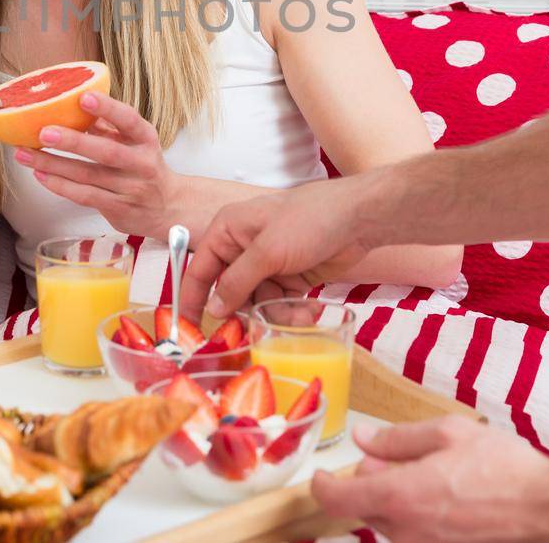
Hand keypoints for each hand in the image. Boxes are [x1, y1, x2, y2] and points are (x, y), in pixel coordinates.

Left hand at [13, 92, 188, 238]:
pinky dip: (60, 186)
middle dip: (73, 142)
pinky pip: (84, 196)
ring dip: (54, 165)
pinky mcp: (117, 208)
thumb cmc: (144, 166)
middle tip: (44, 132)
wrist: (169, 207)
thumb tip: (74, 104)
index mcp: (145, 139)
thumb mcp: (135, 141)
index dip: (108, 108)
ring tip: (26, 153)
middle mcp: (140, 163)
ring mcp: (129, 188)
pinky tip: (40, 175)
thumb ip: (109, 124)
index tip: (84, 97)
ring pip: (87, 176)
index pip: (129, 120)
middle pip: (106, 152)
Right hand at [179, 177, 366, 319]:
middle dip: (250, 311)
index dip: (193, 299)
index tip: (190, 328)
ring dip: (278, 313)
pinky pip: (280, 304)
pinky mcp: (290, 277)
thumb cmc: (309, 220)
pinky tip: (311, 308)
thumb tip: (213, 309)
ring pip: (258, 303)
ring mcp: (268, 264)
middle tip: (263, 325)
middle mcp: (244, 248)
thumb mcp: (267, 251)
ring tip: (301, 313)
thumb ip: (236, 282)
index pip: (200, 269)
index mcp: (228, 231)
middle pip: (232, 293)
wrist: (359, 219)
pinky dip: (293, 311)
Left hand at [312, 417, 548, 542]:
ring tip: (432, 479)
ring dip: (396, 502)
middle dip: (369, 485)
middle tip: (392, 462)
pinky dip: (418, 518)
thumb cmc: (506, 469)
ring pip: (390, 525)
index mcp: (401, 495)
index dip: (321, 486)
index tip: (320, 475)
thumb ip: (398, 438)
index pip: (338, 499)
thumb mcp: (449, 434)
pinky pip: (415, 536)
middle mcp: (407, 531)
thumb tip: (364, 438)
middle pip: (365, 510)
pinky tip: (446, 501)